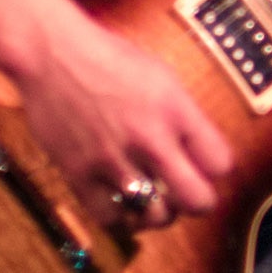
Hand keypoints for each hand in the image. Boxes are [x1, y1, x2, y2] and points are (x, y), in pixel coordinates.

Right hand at [9, 0, 233, 229]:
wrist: (50, 53)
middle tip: (185, 194)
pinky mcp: (79, 174)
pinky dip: (122, 219)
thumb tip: (201, 157)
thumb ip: (184, 117)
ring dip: (160, 213)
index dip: (215, 169)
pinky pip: (111, 219)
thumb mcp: (161, 76)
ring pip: (156, 217)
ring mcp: (113, 160)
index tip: (203, 166)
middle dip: (198, 202)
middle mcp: (149, 137)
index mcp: (175, 108)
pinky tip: (123, 205)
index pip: (221, 163)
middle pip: (197, 200)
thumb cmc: (107, 59)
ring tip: (153, 200)